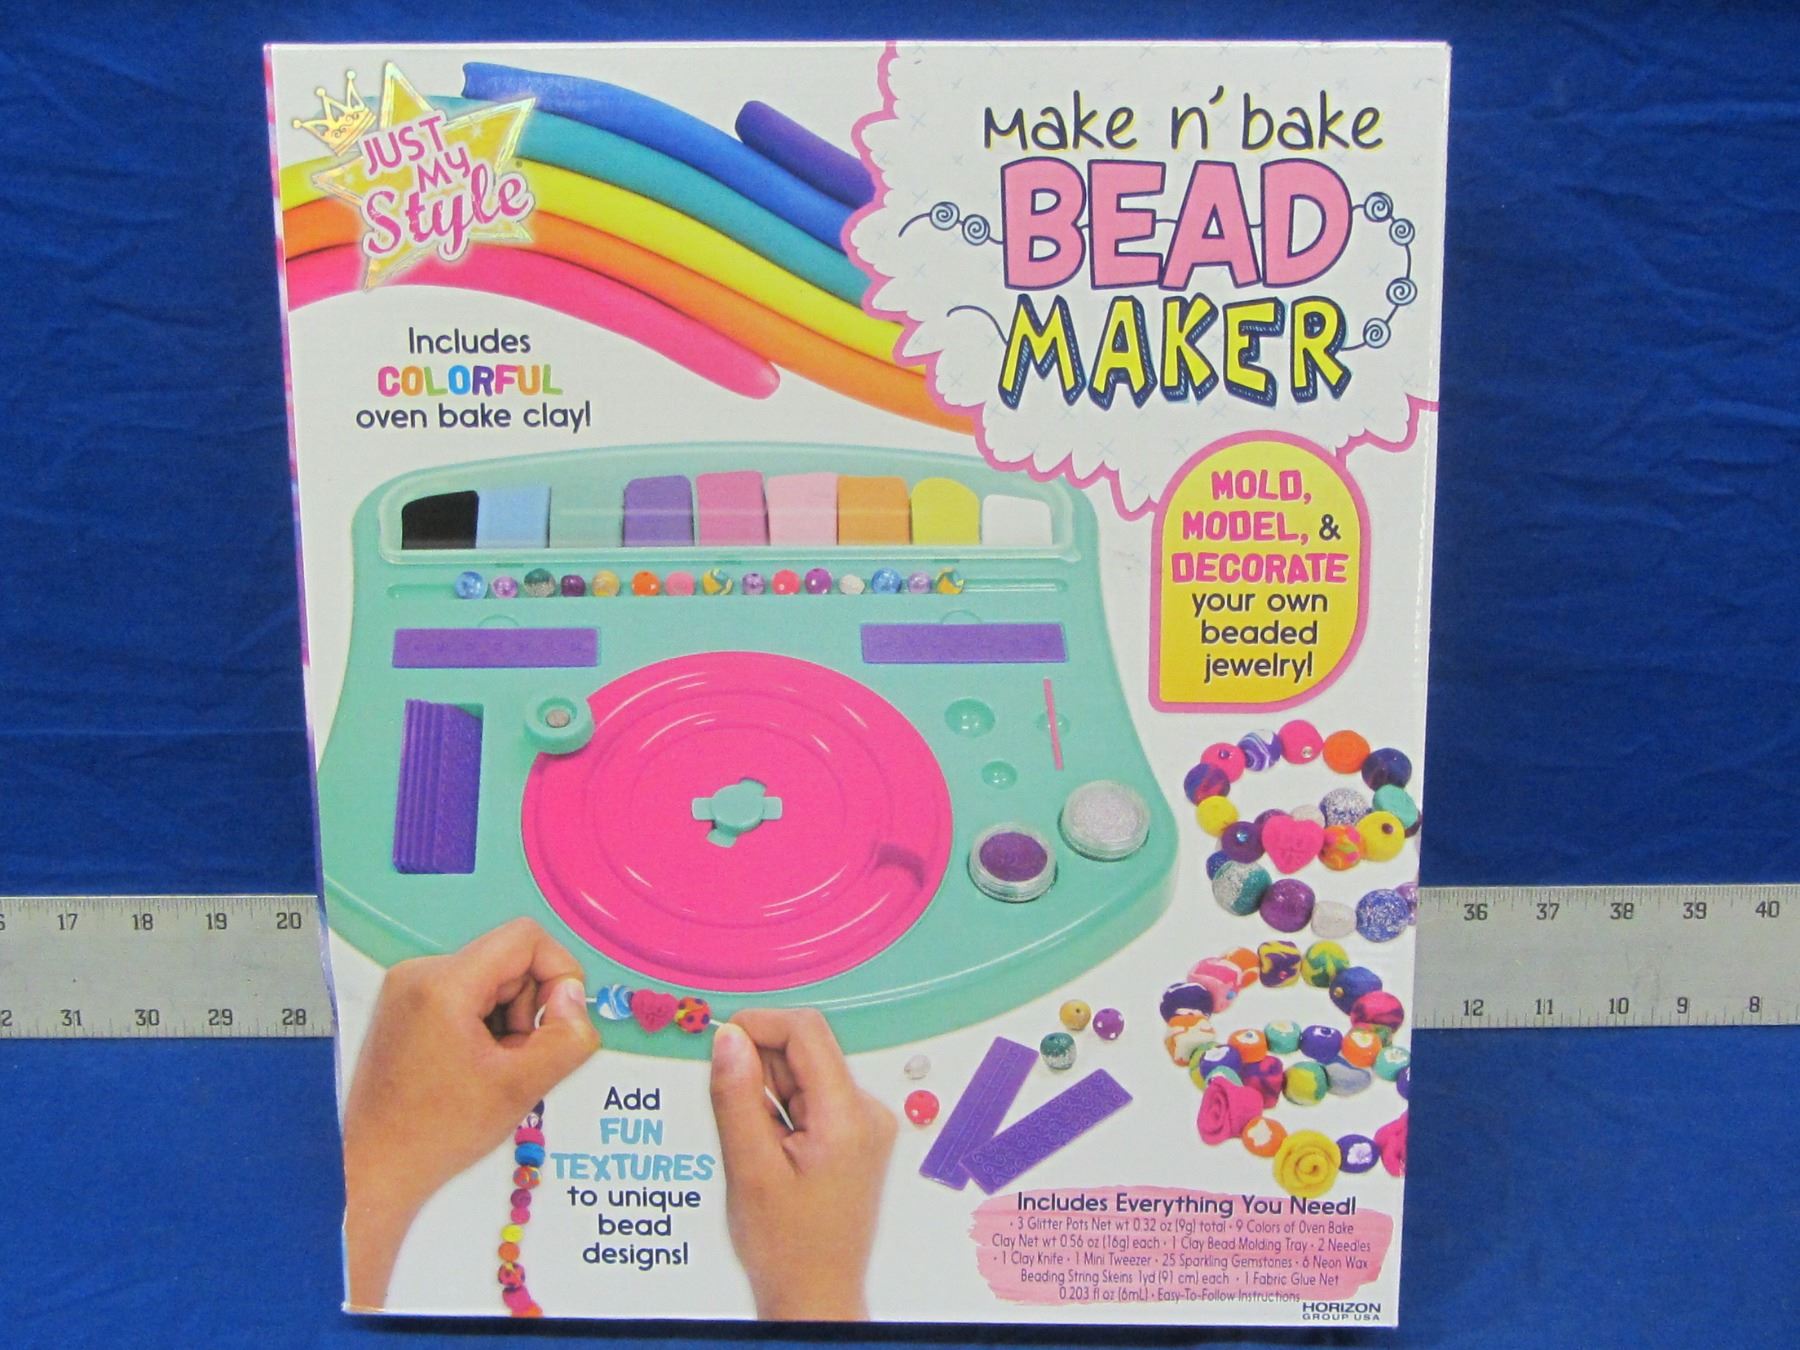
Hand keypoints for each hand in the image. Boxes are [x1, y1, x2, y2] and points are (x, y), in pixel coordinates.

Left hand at [340, 918, 600, 1308]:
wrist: (372, 1167)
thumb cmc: (438, 1132)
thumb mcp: (522, 1087)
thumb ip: (567, 1037)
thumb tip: (573, 997)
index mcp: (444, 983)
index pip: (525, 938)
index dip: (559, 971)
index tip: (560, 1020)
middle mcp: (420, 972)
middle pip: (508, 961)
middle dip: (529, 1008)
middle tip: (518, 1060)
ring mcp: (407, 988)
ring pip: (491, 980)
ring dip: (508, 1020)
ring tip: (492, 1069)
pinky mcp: (404, 1005)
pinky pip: (466, 995)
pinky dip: (484, 1026)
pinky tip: (472, 1067)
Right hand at [708, 1009, 896, 1320]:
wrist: (814, 1297)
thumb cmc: (787, 1249)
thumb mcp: (749, 1169)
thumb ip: (737, 1096)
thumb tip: (728, 1037)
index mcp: (848, 1117)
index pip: (806, 1032)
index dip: (758, 1025)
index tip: (720, 1041)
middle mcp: (867, 1113)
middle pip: (805, 1051)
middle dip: (760, 1067)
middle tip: (732, 1111)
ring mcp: (864, 1124)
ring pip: (805, 1074)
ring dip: (769, 1093)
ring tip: (756, 1147)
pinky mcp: (854, 1136)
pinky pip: (811, 1098)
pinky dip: (781, 1110)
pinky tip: (770, 1151)